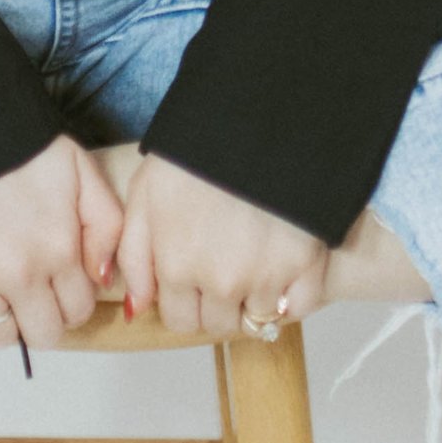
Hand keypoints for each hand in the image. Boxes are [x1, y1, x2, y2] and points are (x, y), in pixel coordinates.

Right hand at [0, 136, 123, 353]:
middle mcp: (21, 273)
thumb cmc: (14, 141)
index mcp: (60, 247)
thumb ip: (106, 225)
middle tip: (33, 298)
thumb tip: (103, 278)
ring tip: (1, 303)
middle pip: (44, 334)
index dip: (71, 302)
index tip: (59, 288)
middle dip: (44, 320)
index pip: (78, 309)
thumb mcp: (79, 169)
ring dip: (6, 327)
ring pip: (1, 338)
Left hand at [116, 152, 328, 338]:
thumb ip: (135, 255)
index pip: (181, 320)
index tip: (195, 280)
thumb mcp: (145, 195)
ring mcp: (267, 276)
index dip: (186, 301)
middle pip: (219, 323)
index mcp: (178, 267)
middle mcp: (222, 282)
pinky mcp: (307, 264)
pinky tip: (283, 264)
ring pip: (258, 317)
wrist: (252, 119)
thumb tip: (137, 306)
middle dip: (217, 300)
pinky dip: (293, 294)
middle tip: (223, 262)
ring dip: (254, 297)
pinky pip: (301, 305)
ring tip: (252, 256)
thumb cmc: (195, 152)